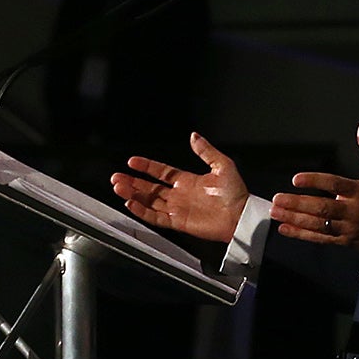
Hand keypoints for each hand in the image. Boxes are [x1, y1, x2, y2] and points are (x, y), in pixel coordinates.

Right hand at [111, 131, 247, 241]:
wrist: (242, 216)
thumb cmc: (236, 194)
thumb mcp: (223, 166)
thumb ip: (206, 151)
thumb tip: (194, 136)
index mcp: (188, 181)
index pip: (161, 172)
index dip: (147, 166)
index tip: (132, 161)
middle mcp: (180, 194)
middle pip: (150, 187)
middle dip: (132, 182)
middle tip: (116, 177)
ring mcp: (178, 209)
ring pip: (149, 201)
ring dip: (133, 194)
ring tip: (118, 187)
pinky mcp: (179, 222)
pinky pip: (156, 217)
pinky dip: (142, 211)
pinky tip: (131, 203)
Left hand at [270, 122, 358, 252]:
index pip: (336, 185)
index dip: (316, 181)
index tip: (297, 179)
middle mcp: (353, 211)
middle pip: (323, 207)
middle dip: (298, 203)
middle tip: (278, 198)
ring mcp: (348, 227)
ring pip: (319, 224)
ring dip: (295, 218)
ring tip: (276, 212)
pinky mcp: (344, 240)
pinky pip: (320, 238)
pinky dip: (302, 234)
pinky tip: (285, 229)